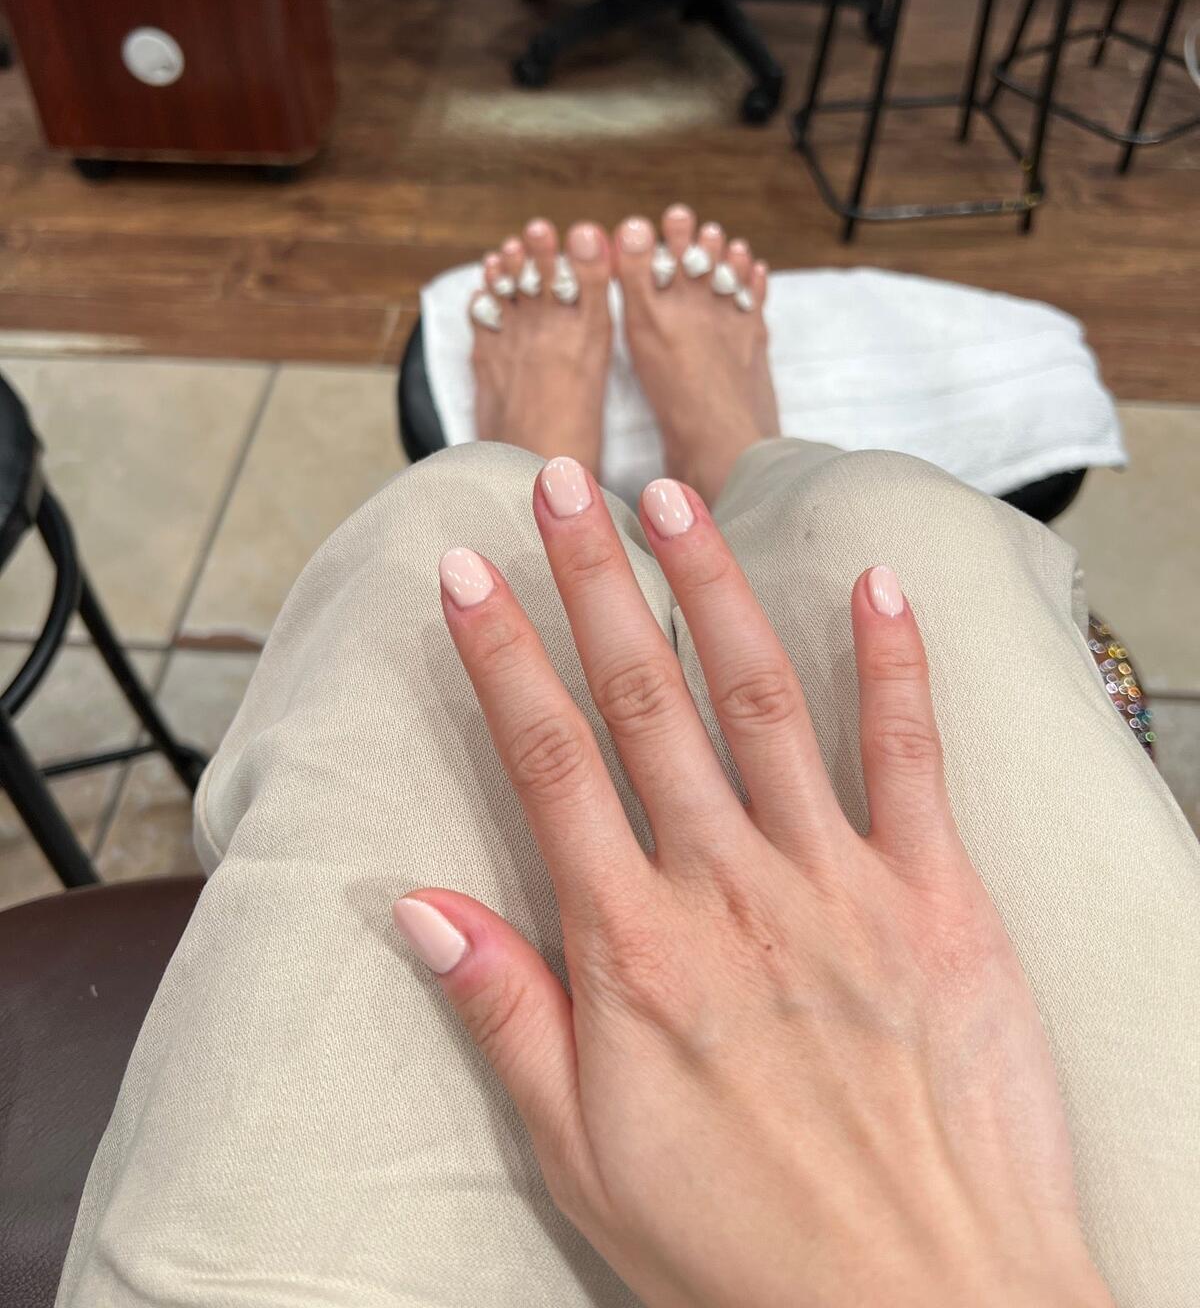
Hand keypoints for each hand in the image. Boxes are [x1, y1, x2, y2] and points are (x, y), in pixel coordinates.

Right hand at [394, 462, 1111, 1307]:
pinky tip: (876, 582)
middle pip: (645, 701)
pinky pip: (913, 758)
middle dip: (593, 580)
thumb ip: (504, 1014)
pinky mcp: (938, 899)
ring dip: (712, 591)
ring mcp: (839, 883)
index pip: (548, 762)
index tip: (468, 569)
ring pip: (763, 701)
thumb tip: (413, 902)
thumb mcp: (583, 1158)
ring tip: (673, 501)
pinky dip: (896, 664)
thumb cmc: (746, 1248)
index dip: (501, 656)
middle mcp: (730, 890)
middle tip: (560, 483)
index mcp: (636, 949)